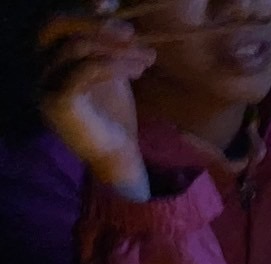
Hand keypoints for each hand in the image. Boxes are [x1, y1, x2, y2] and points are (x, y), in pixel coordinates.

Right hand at [36, 4, 155, 195]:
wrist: (118, 157)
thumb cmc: (114, 115)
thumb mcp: (111, 71)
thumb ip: (106, 44)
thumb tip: (110, 7)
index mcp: (49, 59)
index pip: (57, 23)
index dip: (81, 10)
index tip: (111, 6)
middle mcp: (39, 69)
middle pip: (57, 27)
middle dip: (97, 24)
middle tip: (132, 35)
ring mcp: (44, 85)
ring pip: (76, 47)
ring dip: (117, 49)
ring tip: (146, 59)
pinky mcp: (58, 102)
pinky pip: (84, 70)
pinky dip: (113, 65)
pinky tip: (136, 71)